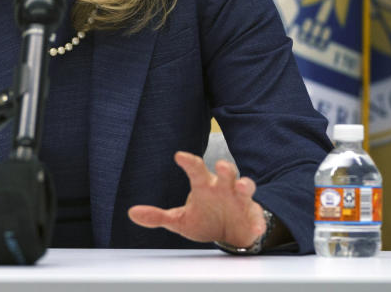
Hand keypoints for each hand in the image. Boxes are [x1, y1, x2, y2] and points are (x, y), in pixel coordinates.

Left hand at [127, 152, 265, 246]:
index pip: (196, 170)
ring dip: (245, 186)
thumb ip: (158, 216)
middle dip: (226, 169)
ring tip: (242, 187)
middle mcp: (224, 188)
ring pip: (245, 187)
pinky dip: (259, 222)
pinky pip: (258, 218)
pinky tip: (257, 227)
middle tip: (222, 166)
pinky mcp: (254, 217)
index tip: (179, 156)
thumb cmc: (205, 219)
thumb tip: (131, 213)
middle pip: (227, 173)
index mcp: (204, 186)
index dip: (189, 162)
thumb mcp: (179, 220)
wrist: (230, 234)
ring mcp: (240, 201)